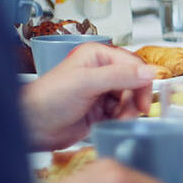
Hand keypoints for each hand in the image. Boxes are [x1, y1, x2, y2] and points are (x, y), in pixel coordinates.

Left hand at [21, 43, 156, 149]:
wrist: (31, 126)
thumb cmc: (48, 99)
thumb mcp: (86, 82)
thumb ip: (120, 76)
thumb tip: (151, 72)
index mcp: (98, 56)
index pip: (134, 65)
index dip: (143, 82)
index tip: (144, 99)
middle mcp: (102, 71)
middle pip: (135, 83)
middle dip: (134, 100)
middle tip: (130, 113)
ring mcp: (101, 91)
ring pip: (131, 100)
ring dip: (128, 112)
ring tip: (116, 119)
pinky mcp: (100, 110)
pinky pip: (122, 113)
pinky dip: (121, 120)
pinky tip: (110, 123)